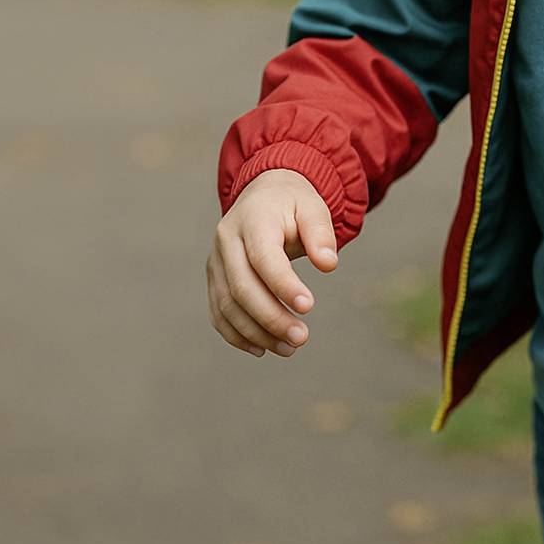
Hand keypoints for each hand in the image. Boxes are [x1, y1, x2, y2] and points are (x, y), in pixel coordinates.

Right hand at [206, 169, 338, 358]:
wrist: (264, 194)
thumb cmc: (293, 204)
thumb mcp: (313, 207)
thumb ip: (321, 234)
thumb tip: (328, 264)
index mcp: (252, 219)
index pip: (263, 257)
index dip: (283, 285)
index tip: (309, 306)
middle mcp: (227, 240)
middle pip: (242, 287)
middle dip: (271, 318)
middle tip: (302, 338)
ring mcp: (216, 260)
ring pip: (227, 305)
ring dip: (256, 333)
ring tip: (289, 348)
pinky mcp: (214, 278)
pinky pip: (219, 312)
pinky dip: (237, 334)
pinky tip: (262, 349)